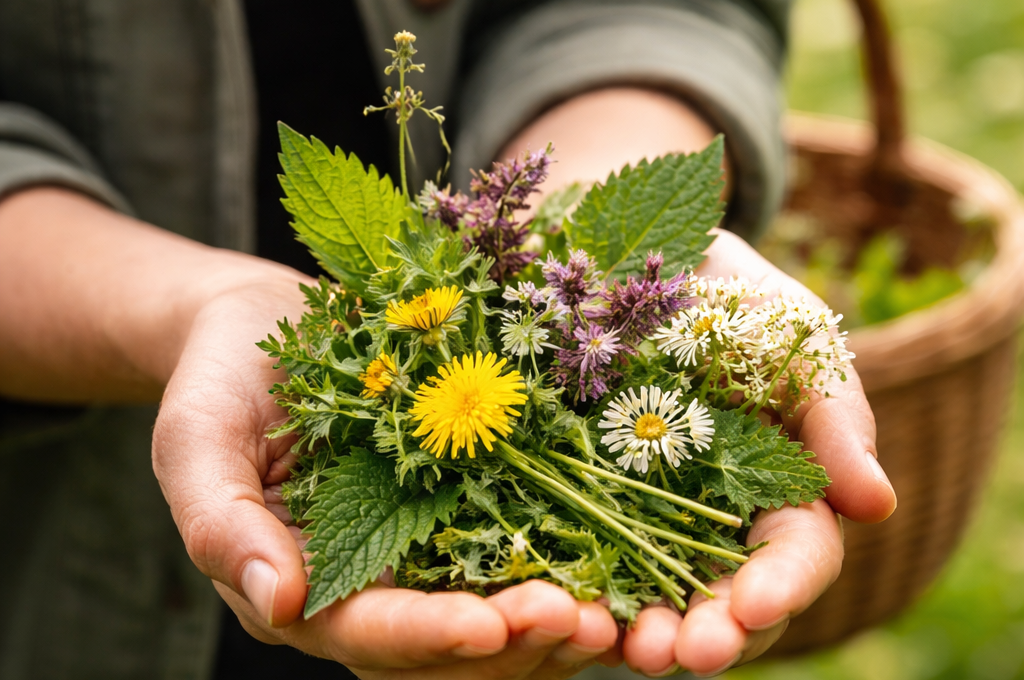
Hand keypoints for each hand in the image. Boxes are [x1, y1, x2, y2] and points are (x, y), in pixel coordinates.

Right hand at [152, 281, 620, 678]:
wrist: (267, 326)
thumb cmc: (220, 376)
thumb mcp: (194, 440)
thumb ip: (218, 526)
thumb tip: (278, 601)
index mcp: (299, 585)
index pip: (367, 634)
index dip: (430, 636)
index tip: (493, 626)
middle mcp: (366, 585)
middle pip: (444, 648)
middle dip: (513, 642)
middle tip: (585, 622)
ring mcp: (418, 552)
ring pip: (491, 620)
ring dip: (552, 623)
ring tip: (616, 609)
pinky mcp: (459, 511)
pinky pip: (513, 555)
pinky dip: (562, 567)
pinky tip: (612, 558)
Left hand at [617, 231, 896, 676]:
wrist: (659, 265)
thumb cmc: (745, 304)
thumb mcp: (800, 344)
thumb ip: (837, 420)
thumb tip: (877, 506)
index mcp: (787, 493)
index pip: (796, 554)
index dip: (781, 585)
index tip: (755, 606)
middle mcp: (721, 520)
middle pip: (726, 596)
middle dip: (711, 632)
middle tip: (682, 655)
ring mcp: (651, 512)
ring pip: (654, 590)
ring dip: (644, 629)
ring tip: (625, 649)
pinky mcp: (587, 495)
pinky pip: (584, 547)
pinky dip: (578, 583)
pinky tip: (559, 604)